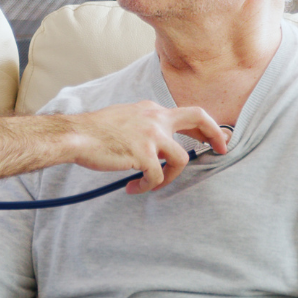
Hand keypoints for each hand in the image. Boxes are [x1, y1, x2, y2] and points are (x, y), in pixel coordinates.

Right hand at [66, 101, 227, 192]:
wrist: (76, 135)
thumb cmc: (93, 131)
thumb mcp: (123, 117)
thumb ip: (142, 124)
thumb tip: (153, 141)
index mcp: (150, 109)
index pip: (186, 113)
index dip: (203, 125)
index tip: (211, 137)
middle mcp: (155, 117)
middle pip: (197, 118)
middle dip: (215, 134)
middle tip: (221, 150)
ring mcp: (151, 135)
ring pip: (181, 159)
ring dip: (169, 177)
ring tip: (150, 184)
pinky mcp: (143, 153)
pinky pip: (156, 176)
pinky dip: (147, 186)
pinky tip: (132, 188)